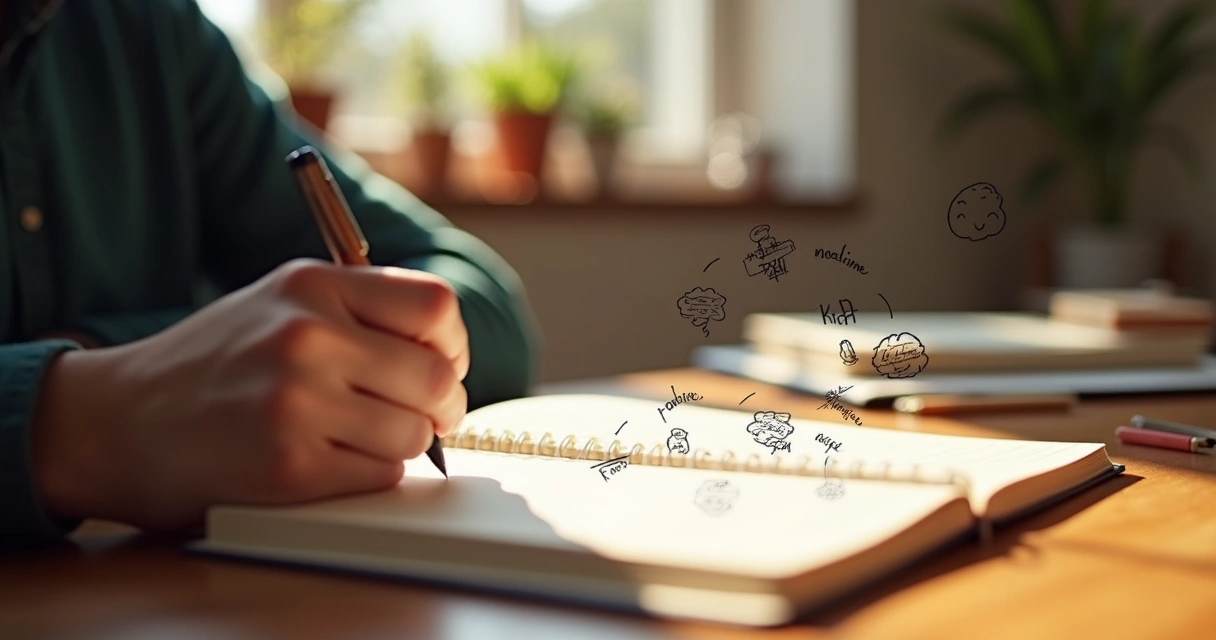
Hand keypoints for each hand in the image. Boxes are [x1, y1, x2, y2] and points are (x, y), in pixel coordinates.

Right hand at [31, 259, 468, 531]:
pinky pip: (381, 474)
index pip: (435, 306)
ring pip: (413, 433)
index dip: (451, 343)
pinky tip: (334, 460)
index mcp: (312, 284)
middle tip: (424, 415)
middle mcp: (305, 336)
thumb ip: (360, 309)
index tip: (439, 363)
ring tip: (365, 436)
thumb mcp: (281, 301)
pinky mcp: (288, 465)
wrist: (121, 422)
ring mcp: (295, 402)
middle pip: (436, 377)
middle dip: (441, 405)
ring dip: (403, 444)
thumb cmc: (216, 363)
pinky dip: (371, 473)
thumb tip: (447, 349)